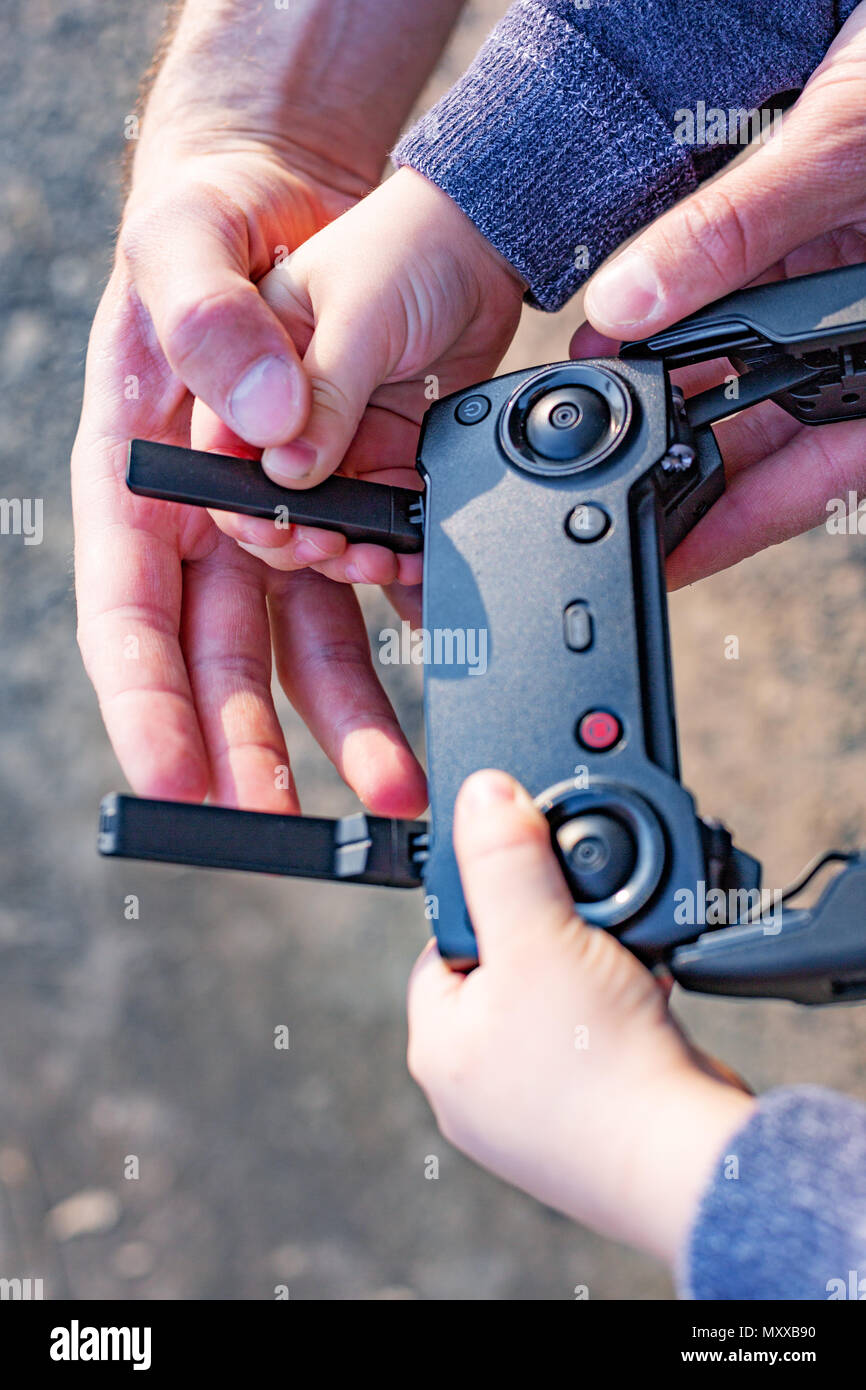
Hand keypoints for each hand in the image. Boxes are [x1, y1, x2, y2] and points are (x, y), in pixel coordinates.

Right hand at [73, 140, 425, 814]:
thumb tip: (263, 426)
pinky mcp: (351, 506)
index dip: (147, 705)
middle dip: (247, 749)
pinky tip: (437, 678)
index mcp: (141, 478)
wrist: (300, 200)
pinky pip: (378, 590)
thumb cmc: (212, 221)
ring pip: (308, 645)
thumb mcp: (185, 244)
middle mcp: (209, 519)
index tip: (174, 779)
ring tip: (393, 786)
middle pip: (220, 661)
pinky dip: (408, 634)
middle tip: (279, 825)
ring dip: (348, 720)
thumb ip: (208, 321)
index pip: (129, 615)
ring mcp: (283, 521)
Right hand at [211, 168, 524, 575]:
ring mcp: (337, 435)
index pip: (223, 449)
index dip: (242, 500)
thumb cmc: (406, 245)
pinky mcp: (386, 453)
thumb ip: (323, 390)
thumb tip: (290, 470)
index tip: (278, 525)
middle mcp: (284, 407)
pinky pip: (384, 512)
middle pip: (271, 500)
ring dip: (347, 549)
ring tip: (377, 556)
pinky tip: (411, 554)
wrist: (484, 242)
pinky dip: (398, 540)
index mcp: (246, 361)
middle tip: (331, 546)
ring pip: (328, 518)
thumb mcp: (355, 310)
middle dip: (297, 537)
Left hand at [408, 770, 753, 1264]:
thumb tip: (482, 792)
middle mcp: (476, 1083)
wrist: (690, 1165)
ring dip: (594, 968)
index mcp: (438, 1047)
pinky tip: (642, 1000)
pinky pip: (596, 1037)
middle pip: (507, 965)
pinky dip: (620, 1010)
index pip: (446, 939)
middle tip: (587, 927)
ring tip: (619, 967)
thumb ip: (505, 858)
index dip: (490, 897)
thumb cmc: (601, 1069)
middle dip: (553, 934)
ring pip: (557, 999)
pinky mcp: (589, 1118)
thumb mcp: (541, 935)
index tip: (533, 881)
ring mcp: (532, 1107)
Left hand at [574, 2, 865, 590]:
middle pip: (774, 433)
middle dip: (685, 447)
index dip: (736, 525)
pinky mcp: (826, 248)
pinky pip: (752, 305)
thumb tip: (631, 304)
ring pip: (755, 371)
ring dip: (677, 381)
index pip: (814, 475)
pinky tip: (633, 324)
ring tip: (602, 391)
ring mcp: (846, 299)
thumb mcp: (842, 143)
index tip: (667, 556)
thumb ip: (739, 228)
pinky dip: (695, 314)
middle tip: (606, 471)